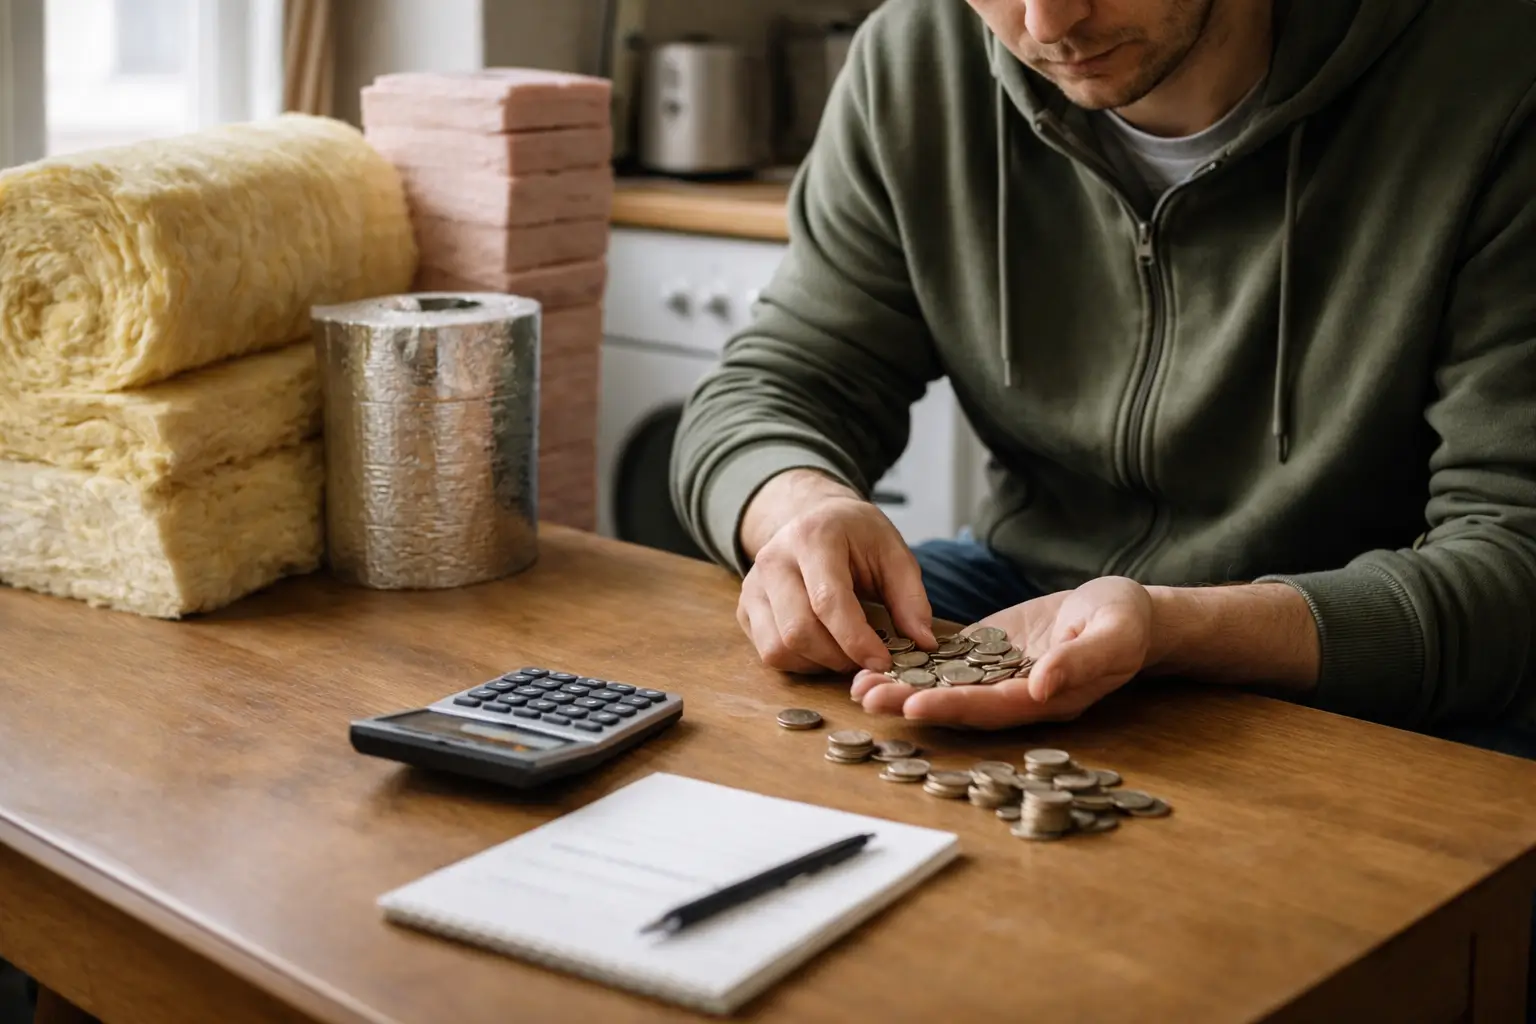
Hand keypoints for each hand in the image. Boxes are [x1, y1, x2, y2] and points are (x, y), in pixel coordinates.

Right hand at [737, 471, 934, 674]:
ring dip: (818, 664)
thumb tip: (922, 643)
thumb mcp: (892, 551)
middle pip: (798, 631)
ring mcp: (753, 585)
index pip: (827, 601)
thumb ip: (910, 597)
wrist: (812, 516)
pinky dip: (800, 662)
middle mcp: (773, 560)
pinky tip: (823, 647)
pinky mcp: (745, 608)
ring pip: (779, 648)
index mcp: (813, 538)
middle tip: (868, 660)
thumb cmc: (854, 535)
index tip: (882, 662)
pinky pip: (769, 652)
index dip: (856, 640)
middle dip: (839, 658)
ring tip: (845, 652)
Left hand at [850, 577, 1153, 726]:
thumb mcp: (1114, 634)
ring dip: (903, 687)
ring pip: (946, 687)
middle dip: (912, 703)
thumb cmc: (1126, 620)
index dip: (954, 708)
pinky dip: (915, 663)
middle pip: (959, 705)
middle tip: (866, 698)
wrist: (1122, 610)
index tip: (915, 705)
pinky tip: (878, 658)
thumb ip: (1081, 660)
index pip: (994, 708)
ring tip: (858, 685)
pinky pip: (948, 662)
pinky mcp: (989, 654)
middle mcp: (1017, 695)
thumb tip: (1042, 684)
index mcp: (1048, 698)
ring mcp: (1000, 677)